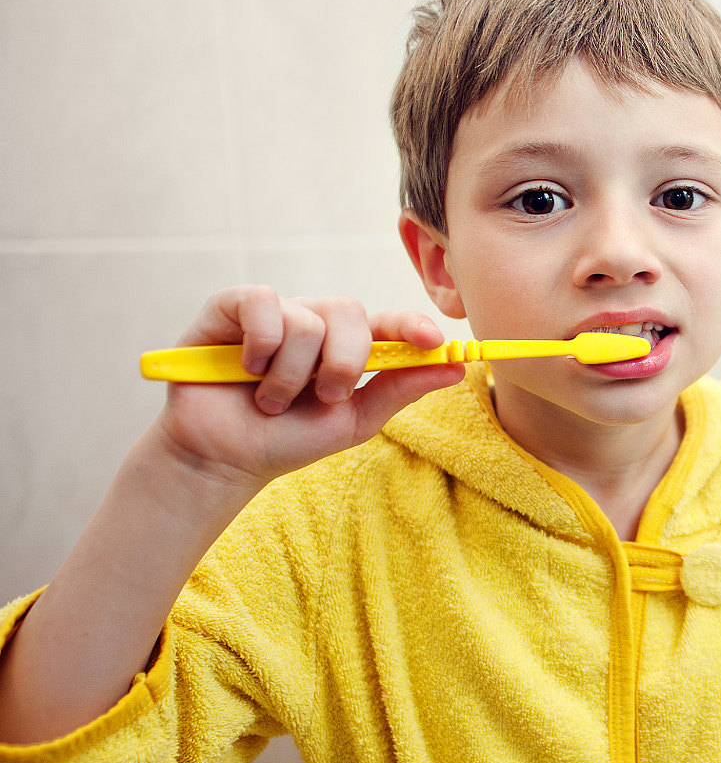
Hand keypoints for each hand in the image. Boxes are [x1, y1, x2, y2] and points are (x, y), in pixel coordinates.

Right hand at [152, 286, 464, 488]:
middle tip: (324, 397)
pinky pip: (261, 303)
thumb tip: (454, 368)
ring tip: (271, 401)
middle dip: (344, 361)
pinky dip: (261, 343)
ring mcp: (273, 313)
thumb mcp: (352, 421)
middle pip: (349, 311)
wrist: (224, 459)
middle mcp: (313, 323)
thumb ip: (399, 391)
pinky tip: (246, 370)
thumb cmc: (286, 439)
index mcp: (346, 347)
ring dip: (292, 372)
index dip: (412, 325)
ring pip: (305, 318)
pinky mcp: (228, 309)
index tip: (434, 342)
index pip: (387, 323)